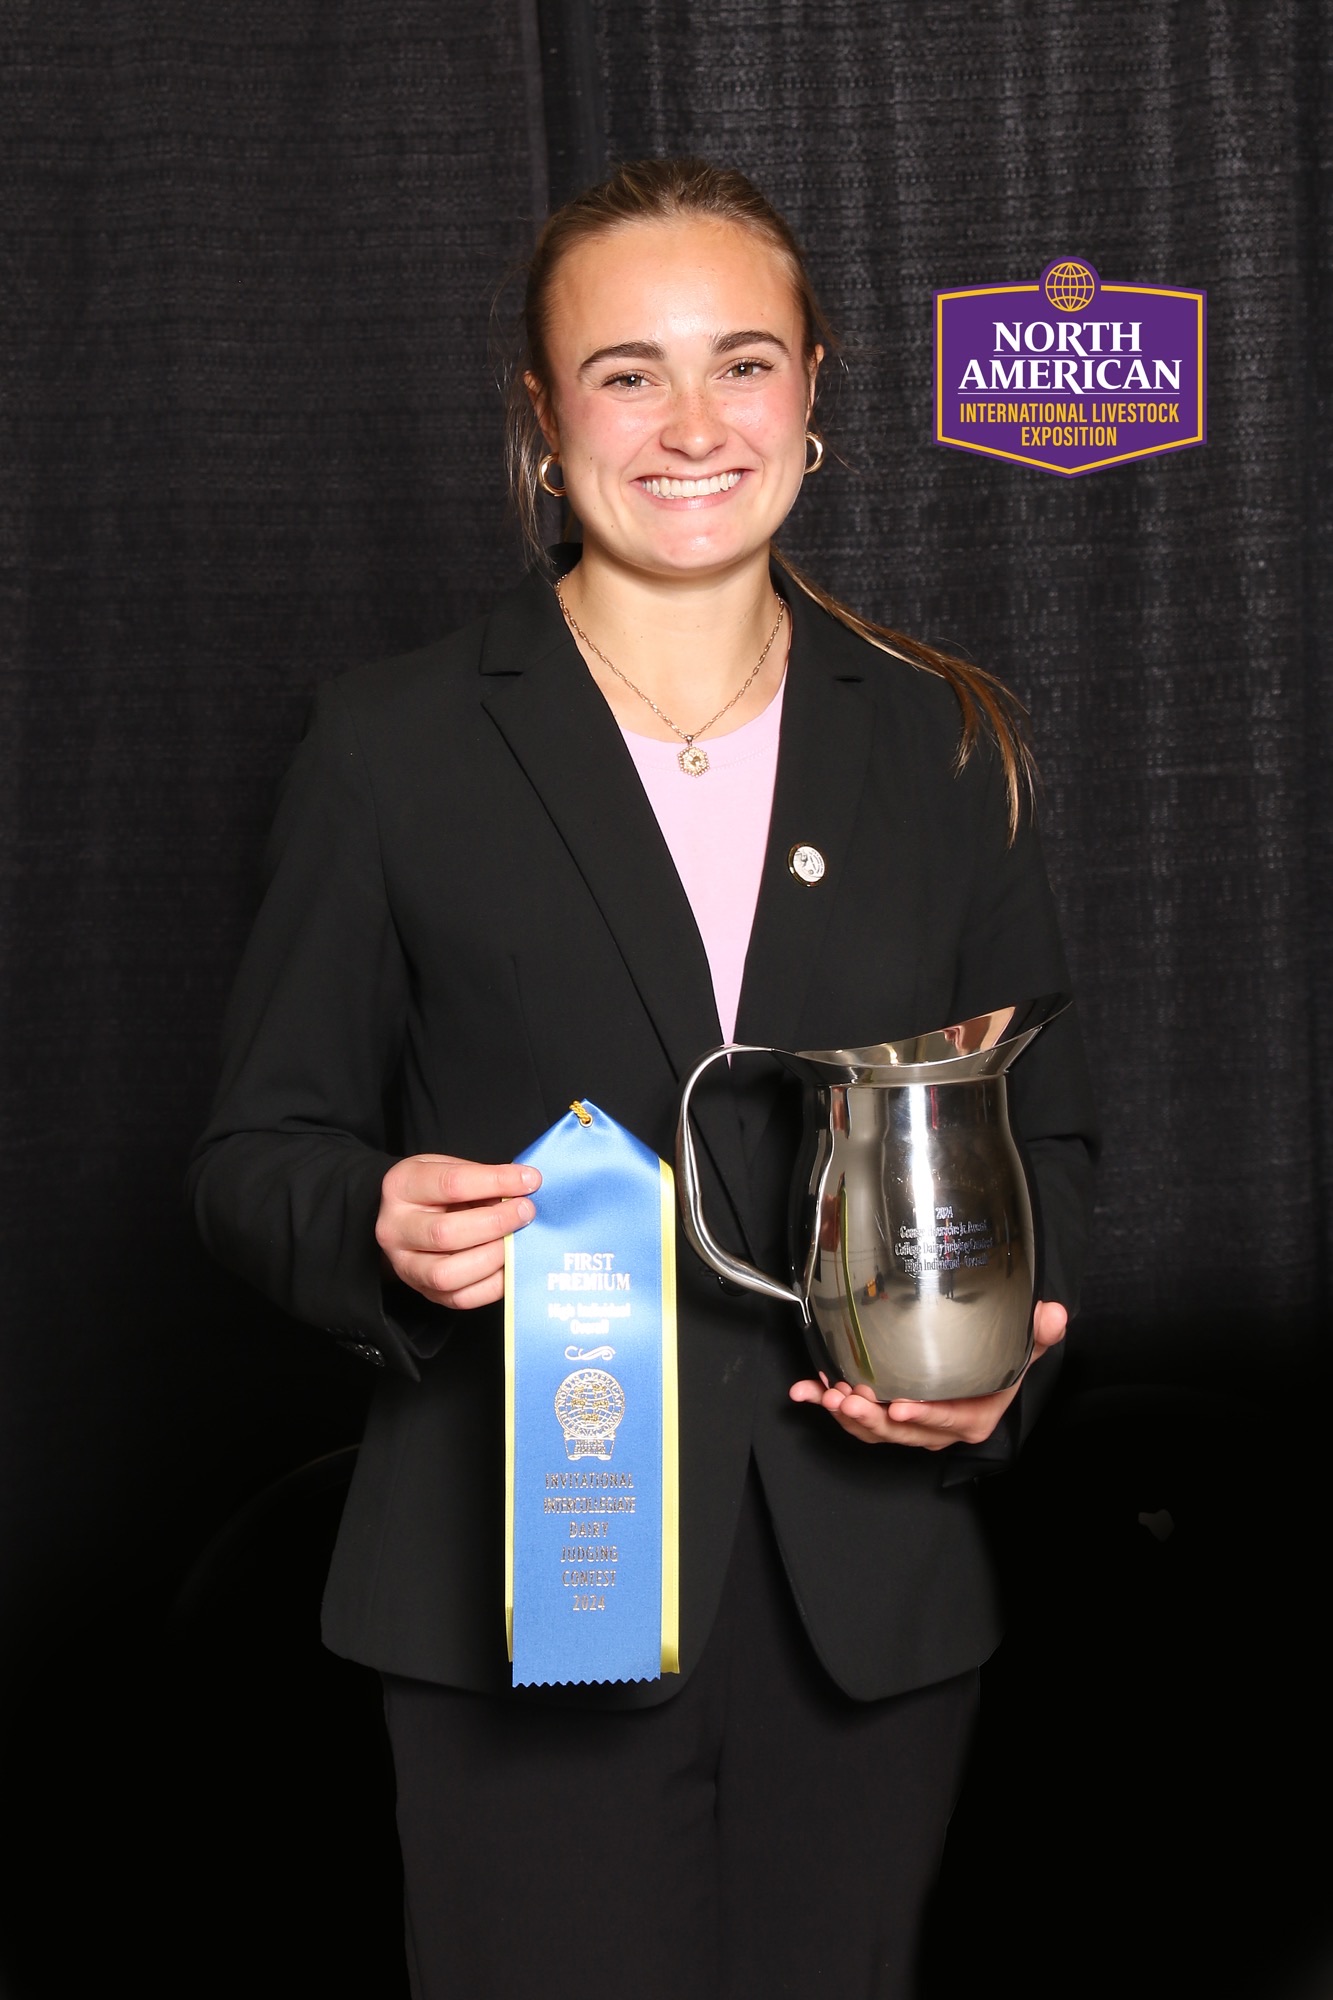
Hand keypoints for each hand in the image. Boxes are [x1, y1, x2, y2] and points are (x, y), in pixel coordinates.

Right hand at [376, 1154, 541, 1309]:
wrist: (411, 1218)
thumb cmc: (437, 1190)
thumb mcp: (452, 1168)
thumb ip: (484, 1179)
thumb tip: (526, 1189)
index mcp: (401, 1186)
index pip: (452, 1184)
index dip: (496, 1182)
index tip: (530, 1180)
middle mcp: (395, 1229)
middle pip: (445, 1233)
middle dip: (496, 1222)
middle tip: (526, 1211)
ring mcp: (406, 1265)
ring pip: (448, 1273)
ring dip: (493, 1257)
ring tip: (518, 1240)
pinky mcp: (424, 1292)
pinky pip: (461, 1298)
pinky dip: (494, 1284)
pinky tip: (512, 1264)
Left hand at [788, 1299, 1067, 1448]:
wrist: (984, 1373)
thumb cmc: (1000, 1363)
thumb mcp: (1023, 1348)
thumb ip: (1036, 1333)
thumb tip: (1052, 1314)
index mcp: (971, 1416)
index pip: (946, 1420)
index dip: (922, 1417)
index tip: (899, 1407)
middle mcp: (937, 1427)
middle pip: (901, 1431)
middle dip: (870, 1417)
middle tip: (848, 1396)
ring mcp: (909, 1425)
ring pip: (873, 1429)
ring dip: (845, 1415)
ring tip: (825, 1394)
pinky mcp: (884, 1415)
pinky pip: (856, 1418)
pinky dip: (827, 1405)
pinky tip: (806, 1391)